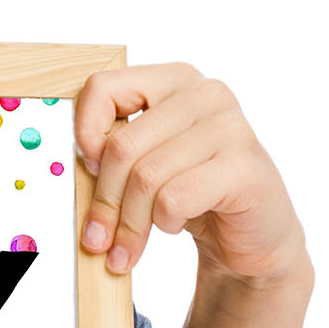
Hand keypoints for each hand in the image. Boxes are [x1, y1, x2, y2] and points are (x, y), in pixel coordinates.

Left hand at [74, 63, 308, 286]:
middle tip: (97, 239)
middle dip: (104, 202)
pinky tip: (175, 225)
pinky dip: (165, 222)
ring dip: (130, 223)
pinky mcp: (244, 168)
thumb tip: (75, 162)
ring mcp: (230, 127)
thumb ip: (112, 150)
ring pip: (145, 177)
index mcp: (173, 80)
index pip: (102, 88)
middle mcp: (205, 93)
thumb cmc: (193, 194)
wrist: (252, 237)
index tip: (90, 170)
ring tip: (129, 247)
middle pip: (120, 146)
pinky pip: (173, 199)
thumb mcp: (146, 162)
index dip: (85, 134)